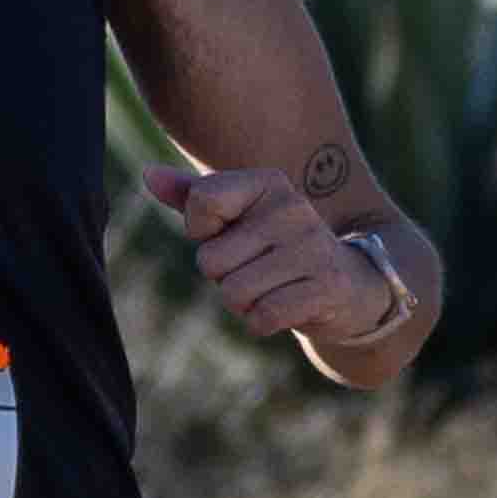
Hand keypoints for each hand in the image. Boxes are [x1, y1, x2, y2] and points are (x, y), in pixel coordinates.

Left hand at [142, 159, 398, 352]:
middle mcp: (292, 207)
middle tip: (258, 270)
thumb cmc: (277, 249)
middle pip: (211, 260)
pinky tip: (286, 307)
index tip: (233, 235)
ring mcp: (312, 246)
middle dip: (225, 277)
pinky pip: (263, 317)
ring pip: (234, 293)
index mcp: (267, 181)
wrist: (348, 285)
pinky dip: (264, 322)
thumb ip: (192, 196)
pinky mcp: (326, 286)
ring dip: (244, 303)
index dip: (204, 233)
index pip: (201, 203)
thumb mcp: (237, 218)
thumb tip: (148, 175)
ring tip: (273, 287)